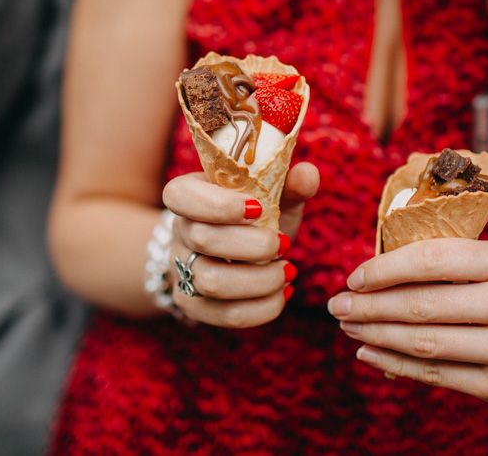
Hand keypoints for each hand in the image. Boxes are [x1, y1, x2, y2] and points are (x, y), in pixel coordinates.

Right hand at [162, 162, 318, 327]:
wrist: (237, 249)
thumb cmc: (256, 213)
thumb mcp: (272, 193)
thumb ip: (289, 183)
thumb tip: (308, 174)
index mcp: (190, 194)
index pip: (181, 194)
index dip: (218, 204)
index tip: (259, 208)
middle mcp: (179, 231)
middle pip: (203, 240)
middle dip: (255, 245)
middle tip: (284, 243)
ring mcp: (181, 270)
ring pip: (212, 282)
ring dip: (261, 280)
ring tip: (288, 271)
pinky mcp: (194, 304)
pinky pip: (225, 314)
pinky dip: (262, 308)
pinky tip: (282, 293)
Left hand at [328, 238, 487, 413]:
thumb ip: (458, 265)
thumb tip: (386, 271)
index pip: (432, 260)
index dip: (385, 268)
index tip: (354, 275)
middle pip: (422, 305)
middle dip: (370, 305)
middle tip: (337, 304)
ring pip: (425, 343)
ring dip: (376, 335)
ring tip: (349, 326)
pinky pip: (439, 376)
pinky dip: (398, 365)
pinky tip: (373, 355)